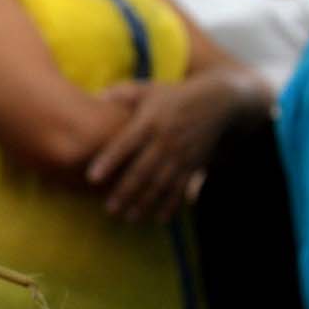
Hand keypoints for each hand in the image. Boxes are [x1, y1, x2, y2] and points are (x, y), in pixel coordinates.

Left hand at [86, 79, 231, 220]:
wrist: (217, 102)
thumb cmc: (173, 96)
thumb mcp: (147, 89)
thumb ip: (121, 94)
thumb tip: (95, 96)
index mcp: (148, 122)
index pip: (124, 145)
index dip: (108, 161)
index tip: (91, 178)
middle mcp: (164, 141)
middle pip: (142, 171)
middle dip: (125, 192)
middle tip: (109, 209)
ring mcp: (181, 155)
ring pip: (161, 184)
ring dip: (145, 203)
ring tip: (129, 218)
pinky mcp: (194, 164)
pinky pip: (181, 188)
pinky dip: (171, 204)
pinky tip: (159, 218)